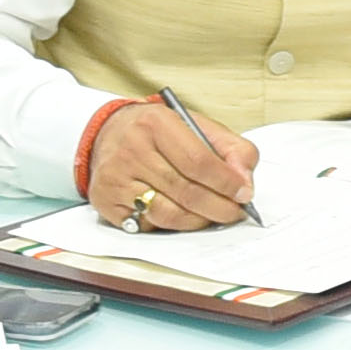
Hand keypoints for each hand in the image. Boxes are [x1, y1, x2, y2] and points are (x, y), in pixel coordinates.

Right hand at [83, 98, 259, 235]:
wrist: (109, 132)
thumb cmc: (158, 132)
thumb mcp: (196, 125)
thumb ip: (230, 148)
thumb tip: (244, 182)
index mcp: (156, 124)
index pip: (198, 161)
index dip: (226, 182)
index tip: (244, 193)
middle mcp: (132, 149)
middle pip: (186, 191)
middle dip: (219, 207)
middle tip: (235, 212)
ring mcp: (116, 178)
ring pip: (168, 214)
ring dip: (198, 220)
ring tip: (212, 216)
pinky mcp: (106, 201)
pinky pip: (149, 225)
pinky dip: (172, 226)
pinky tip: (183, 216)